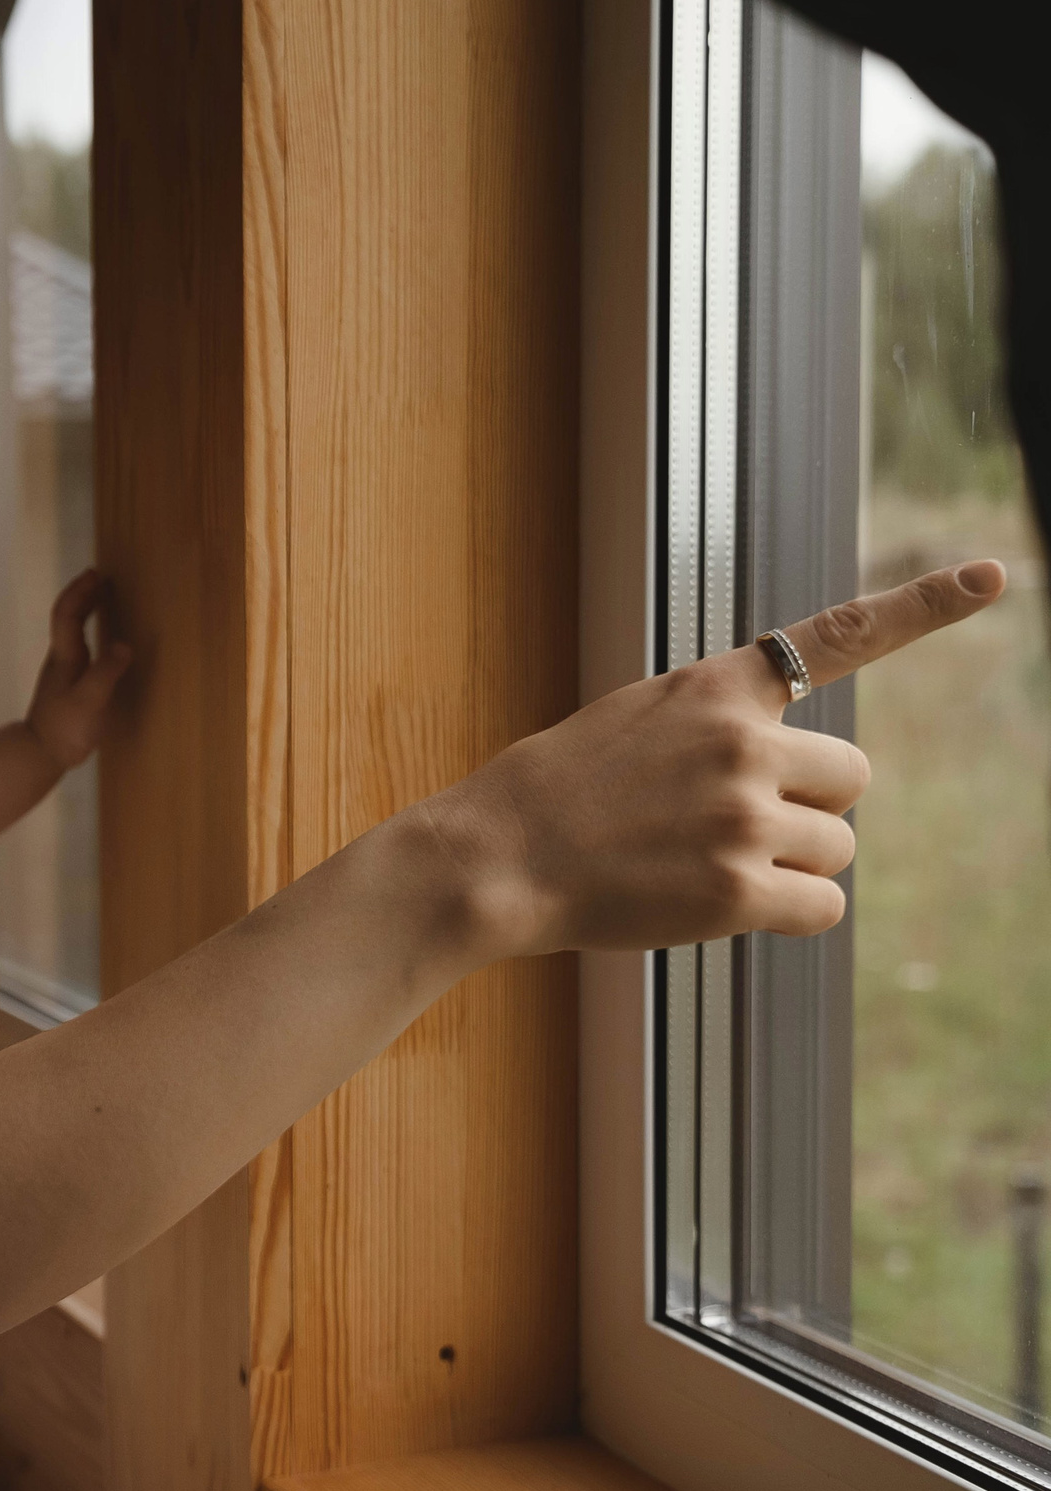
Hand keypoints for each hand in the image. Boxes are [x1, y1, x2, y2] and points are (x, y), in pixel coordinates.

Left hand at [24, 569, 133, 769]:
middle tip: (102, 578)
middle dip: (84, 594)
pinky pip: (79, 644)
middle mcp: (62, 657)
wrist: (40, 754)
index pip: (68, 614)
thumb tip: (124, 645)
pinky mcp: (67, 683)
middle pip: (68, 616)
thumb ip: (106, 673)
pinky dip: (90, 630)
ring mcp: (62, 670)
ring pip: (72, 629)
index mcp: (66, 657)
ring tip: (104, 596)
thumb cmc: (65, 728)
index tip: (96, 574)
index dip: (80, 592)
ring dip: (86, 609)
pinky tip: (103, 638)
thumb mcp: (90, 701)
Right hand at [421, 561, 1005, 958]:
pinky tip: (722, 906)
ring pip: (835, 849)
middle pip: (853, 781)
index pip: (838, 635)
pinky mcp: (735, 893)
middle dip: (811, 809)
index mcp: (717, 690)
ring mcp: (740, 820)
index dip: (924, 605)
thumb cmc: (559, 792)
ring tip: (706, 866)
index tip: (994, 576)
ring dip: (790, 866)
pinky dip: (787, 914)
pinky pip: (821, 908)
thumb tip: (799, 781)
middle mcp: (741, 746)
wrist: (496, 857)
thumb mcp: (637, 719)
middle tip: (735, 826)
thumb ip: (721, 724)